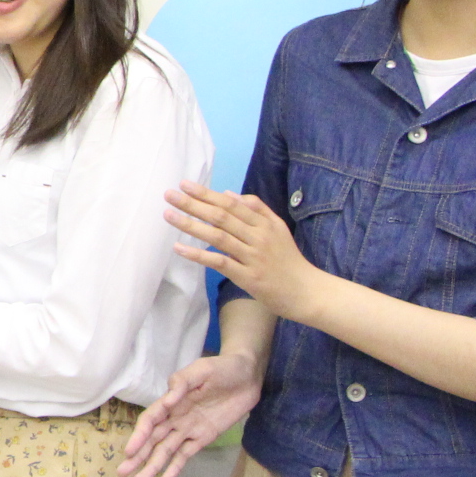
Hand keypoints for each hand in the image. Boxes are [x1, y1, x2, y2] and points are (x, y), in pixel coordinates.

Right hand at [118, 349, 261, 476]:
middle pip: (153, 440)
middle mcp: (176, 418)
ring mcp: (189, 429)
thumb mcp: (201, 370)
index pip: (150, 421)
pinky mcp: (204, 437)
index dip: (139, 436)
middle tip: (122, 473)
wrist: (247, 376)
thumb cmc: (222, 369)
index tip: (129, 451)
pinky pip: (187, 454)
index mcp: (171, 401)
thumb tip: (168, 399)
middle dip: (138, 456)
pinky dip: (176, 467)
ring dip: (152, 465)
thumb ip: (182, 383)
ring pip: (166, 450)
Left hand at [165, 180, 327, 320]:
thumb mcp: (278, 229)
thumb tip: (230, 194)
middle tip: (169, 194)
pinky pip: (220, 263)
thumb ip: (258, 209)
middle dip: (194, 204)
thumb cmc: (288, 260)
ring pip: (219, 237)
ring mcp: (253, 258)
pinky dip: (198, 255)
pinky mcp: (248, 277)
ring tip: (169, 215)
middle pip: (222, 217)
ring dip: (191, 225)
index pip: (232, 204)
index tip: (185, 184)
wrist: (307, 292)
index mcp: (265, 224)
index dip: (208, 194)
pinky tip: (179, 248)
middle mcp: (259, 237)